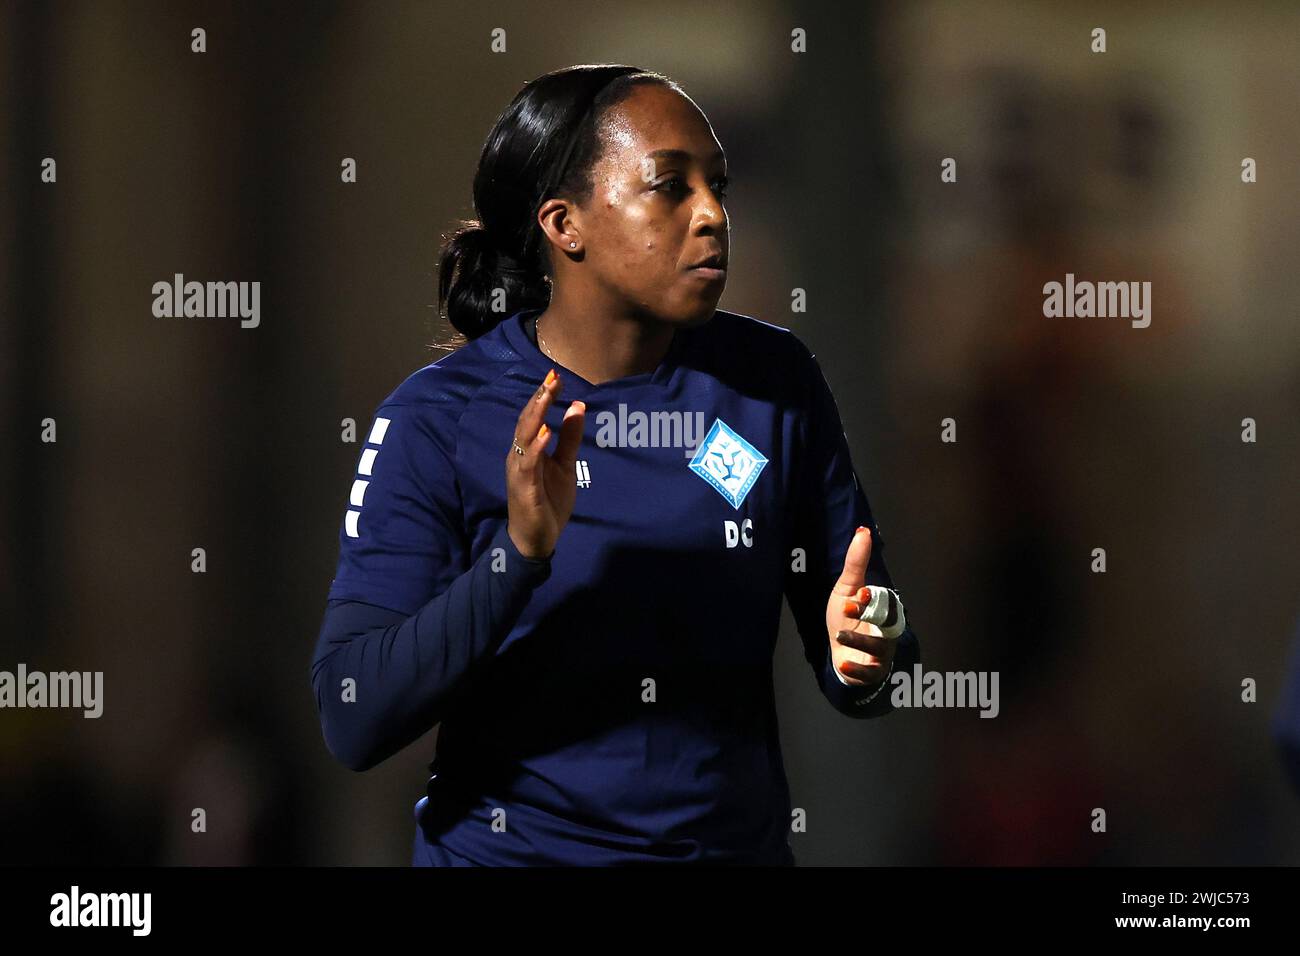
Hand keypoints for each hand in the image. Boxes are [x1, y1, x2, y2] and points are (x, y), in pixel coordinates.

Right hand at [506, 369, 585, 559]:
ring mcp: (519, 470)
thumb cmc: (548, 501)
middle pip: (527, 421)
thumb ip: (570, 438)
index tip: (556, 375)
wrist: (537, 539)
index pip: (534, 416)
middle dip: (539, 398)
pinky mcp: (523, 487)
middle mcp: (519, 455)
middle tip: (552, 377)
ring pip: (524, 437)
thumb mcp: (565, 465)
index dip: (544, 395)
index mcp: (529, 448)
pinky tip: (545, 434)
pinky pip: (528, 464)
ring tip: (547, 396)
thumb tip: (578, 406)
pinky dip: (535, 448)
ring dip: (536, 416)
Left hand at [826, 526, 897, 687]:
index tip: (860, 592)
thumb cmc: (846, 617)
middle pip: (886, 625)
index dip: (874, 598)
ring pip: (877, 648)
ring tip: (840, 635)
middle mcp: (887, 631)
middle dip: (869, 617)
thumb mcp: (847, 588)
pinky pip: (869, 672)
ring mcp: (880, 654)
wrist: (839, 650)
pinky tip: (843, 662)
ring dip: (858, 641)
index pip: (886, 603)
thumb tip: (863, 531)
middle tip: (848, 609)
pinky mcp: (871, 672)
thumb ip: (856, 563)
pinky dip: (857, 668)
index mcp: (884, 610)